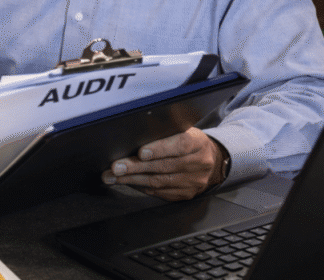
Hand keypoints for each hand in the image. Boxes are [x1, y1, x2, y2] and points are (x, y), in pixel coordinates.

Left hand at [101, 127, 227, 200]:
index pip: (180, 145)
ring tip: (113, 176)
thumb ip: (165, 132)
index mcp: (198, 143)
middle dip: (136, 167)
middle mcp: (199, 163)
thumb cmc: (188, 141)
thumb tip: (134, 134)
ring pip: (159, 181)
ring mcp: (193, 181)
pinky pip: (160, 192)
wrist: (209, 160)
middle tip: (116, 167)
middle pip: (164, 166)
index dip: (160, 149)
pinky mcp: (186, 194)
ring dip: (133, 179)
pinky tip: (127, 182)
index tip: (141, 153)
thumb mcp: (182, 130)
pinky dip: (141, 186)